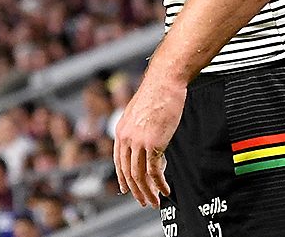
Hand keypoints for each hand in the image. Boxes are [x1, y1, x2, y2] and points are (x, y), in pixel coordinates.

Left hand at [113, 68, 184, 207]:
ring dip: (148, 192)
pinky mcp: (153, 144)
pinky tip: (165, 190)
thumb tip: (146, 143)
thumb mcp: (140, 114)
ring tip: (155, 201)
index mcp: (121, 131)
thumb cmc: (156, 94)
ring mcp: (139, 142)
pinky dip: (159, 184)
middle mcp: (126, 138)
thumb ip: (139, 130)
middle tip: (144, 201)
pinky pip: (154, 171)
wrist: (163, 83)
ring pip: (139, 175)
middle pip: (128, 172)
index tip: (127, 190)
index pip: (118, 161)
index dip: (123, 178)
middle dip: (136, 191)